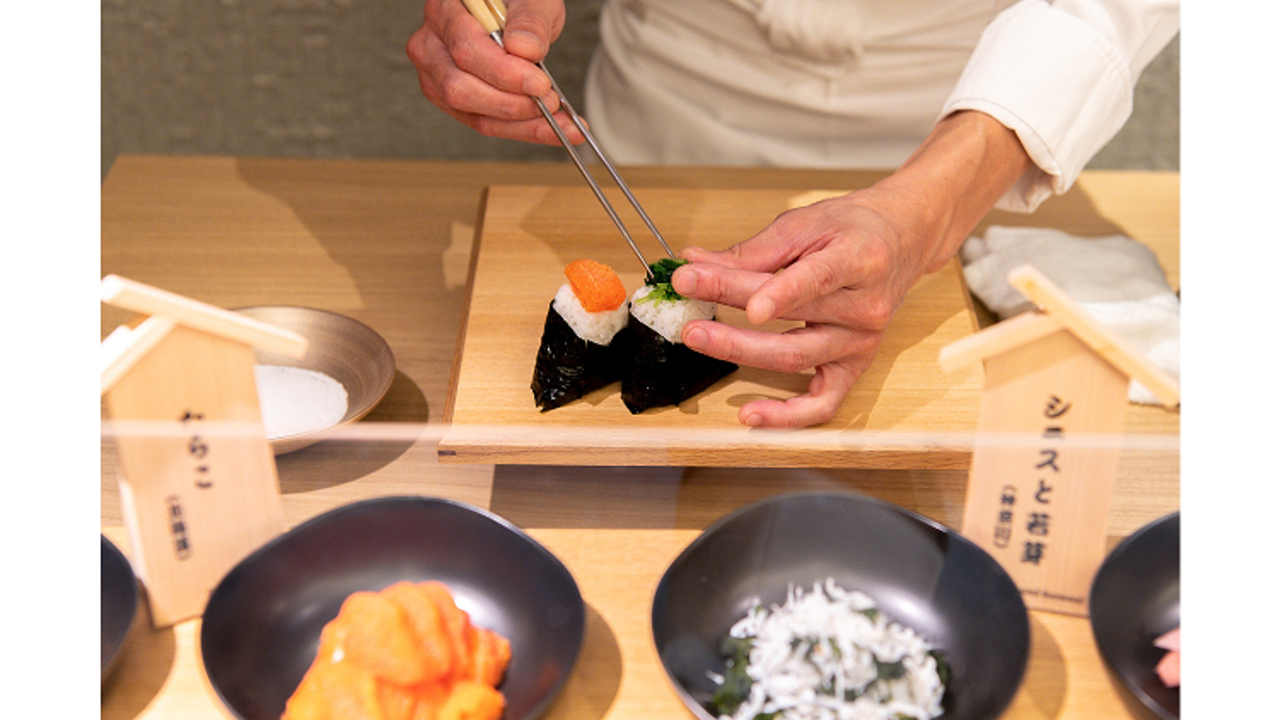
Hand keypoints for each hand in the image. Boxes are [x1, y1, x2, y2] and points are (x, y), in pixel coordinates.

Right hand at [406, 0, 584, 144]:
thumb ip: (529, 19)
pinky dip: (520, 130)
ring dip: (520, 124)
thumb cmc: (518, 0)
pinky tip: (550, 128)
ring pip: (471, 113)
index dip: (504, 73)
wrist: (516, 12)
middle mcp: (432, 45)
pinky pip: (484, 123)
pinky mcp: (454, 100)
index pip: (466, 49)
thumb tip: (523, 49)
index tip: (540, 84)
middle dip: (511, 103)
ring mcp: (438, 76)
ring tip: (559, 121)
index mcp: (444, 10)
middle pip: (459, 88)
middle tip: (549, 101)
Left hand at [671, 111, 1033, 428]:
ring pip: (796, 358)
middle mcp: (865, 307)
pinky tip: (751, 414)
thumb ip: (751, 250)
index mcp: (859, 260)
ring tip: (699, 338)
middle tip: (689, 313)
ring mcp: (861, 342)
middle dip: (732, 315)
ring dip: (740, 352)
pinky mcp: (854, 366)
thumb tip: (696, 264)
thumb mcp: (805, 223)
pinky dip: (787, 416)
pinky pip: (823, 404)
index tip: (739, 301)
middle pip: (793, 321)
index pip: (813, 279)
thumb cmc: (854, 229)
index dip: (777, 293)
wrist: (904, 238)